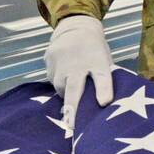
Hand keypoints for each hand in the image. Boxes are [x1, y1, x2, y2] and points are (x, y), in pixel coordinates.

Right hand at [45, 14, 113, 128]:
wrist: (76, 27)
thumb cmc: (95, 51)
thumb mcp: (105, 61)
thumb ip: (104, 80)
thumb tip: (104, 106)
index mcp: (99, 62)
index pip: (103, 76)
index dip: (104, 90)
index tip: (104, 103)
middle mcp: (78, 63)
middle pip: (75, 88)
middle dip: (73, 107)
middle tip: (71, 125)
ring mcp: (61, 61)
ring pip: (60, 87)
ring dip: (66, 96)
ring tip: (72, 99)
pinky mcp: (49, 60)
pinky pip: (52, 79)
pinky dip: (59, 84)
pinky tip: (64, 79)